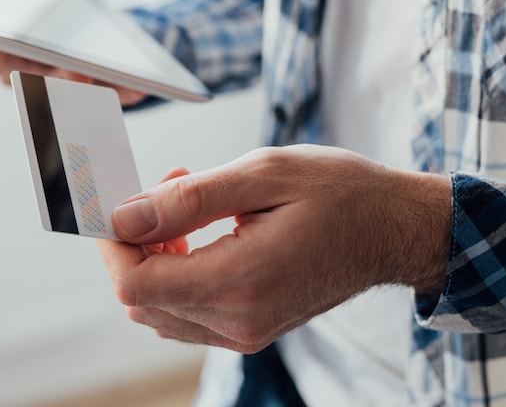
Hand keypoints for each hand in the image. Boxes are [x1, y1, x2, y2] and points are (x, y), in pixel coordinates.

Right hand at [0, 0, 148, 106]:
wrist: (76, 41)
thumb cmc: (26, 13)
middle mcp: (27, 77)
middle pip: (29, 79)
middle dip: (34, 73)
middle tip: (43, 59)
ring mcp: (65, 89)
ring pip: (70, 96)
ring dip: (79, 91)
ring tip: (90, 73)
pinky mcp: (104, 92)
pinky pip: (112, 100)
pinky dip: (124, 95)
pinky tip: (140, 87)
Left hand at [97, 144, 450, 353]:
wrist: (394, 229)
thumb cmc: (340, 192)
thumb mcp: (261, 174)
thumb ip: (186, 199)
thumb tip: (124, 217)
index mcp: (240, 282)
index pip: (135, 284)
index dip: (111, 243)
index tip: (116, 202)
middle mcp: (238, 321)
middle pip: (139, 299)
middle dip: (132, 243)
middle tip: (163, 188)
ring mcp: (245, 332)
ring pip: (157, 308)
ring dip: (153, 255)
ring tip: (184, 203)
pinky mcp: (250, 328)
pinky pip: (185, 311)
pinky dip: (175, 271)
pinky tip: (198, 231)